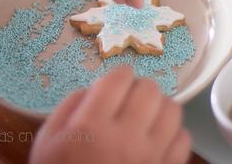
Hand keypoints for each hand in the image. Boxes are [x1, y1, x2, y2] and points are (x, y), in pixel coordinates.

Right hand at [29, 66, 191, 163]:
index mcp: (91, 126)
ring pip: (173, 110)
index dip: (119, 75)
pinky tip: (157, 139)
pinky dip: (172, 134)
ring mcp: (151, 157)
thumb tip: (97, 87)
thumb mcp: (47, 140)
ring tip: (147, 116)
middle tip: (131, 98)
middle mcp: (126, 138)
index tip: (117, 81)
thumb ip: (70, 106)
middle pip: (150, 90)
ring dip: (159, 107)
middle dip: (140, 87)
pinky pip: (183, 139)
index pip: (119, 79)